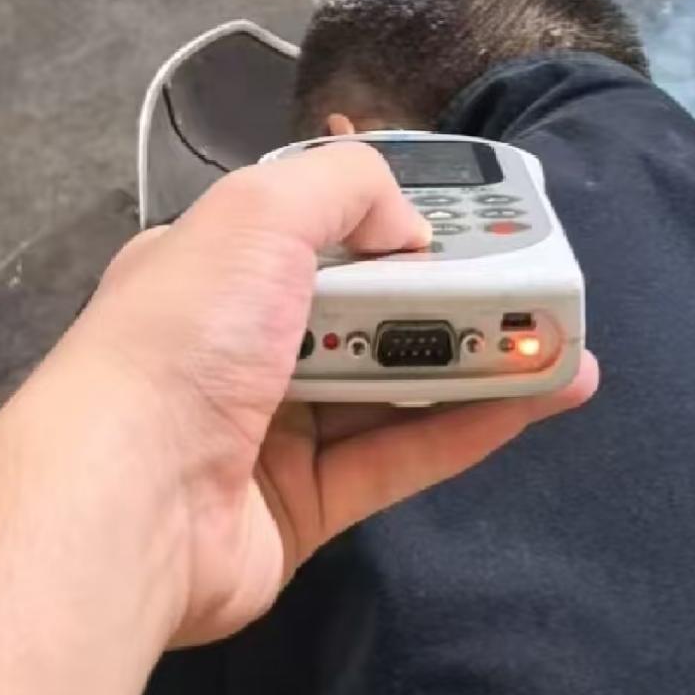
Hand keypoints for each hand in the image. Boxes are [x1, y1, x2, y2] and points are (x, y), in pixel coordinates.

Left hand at [18, 142, 596, 647]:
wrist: (128, 501)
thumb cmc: (190, 334)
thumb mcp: (261, 213)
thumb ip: (348, 188)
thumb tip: (414, 232)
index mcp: (220, 270)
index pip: (320, 232)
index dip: (398, 223)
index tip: (474, 219)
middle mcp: (245, 346)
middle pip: (371, 310)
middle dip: (457, 294)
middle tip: (541, 281)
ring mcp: (276, 430)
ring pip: (398, 386)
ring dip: (482, 360)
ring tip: (566, 343)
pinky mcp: (308, 506)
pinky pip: (402, 457)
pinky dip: (470, 428)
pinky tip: (537, 399)